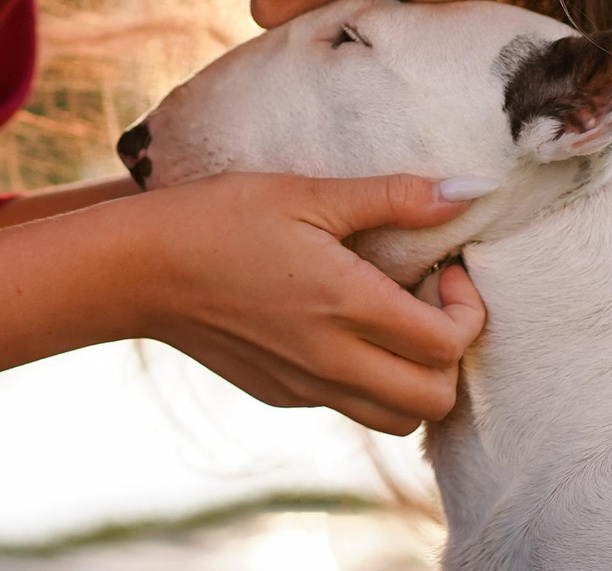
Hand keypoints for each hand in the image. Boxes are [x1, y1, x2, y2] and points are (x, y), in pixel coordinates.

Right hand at [123, 172, 487, 434]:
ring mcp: (304, 387)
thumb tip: (469, 191)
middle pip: (435, 401)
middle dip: (451, 354)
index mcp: (347, 308)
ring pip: (396, 419)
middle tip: (428, 298)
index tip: (446, 267)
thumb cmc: (224, 217)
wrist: (141, 268)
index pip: (448, 345)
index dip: (467, 309)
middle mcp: (331, 361)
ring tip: (394, 319)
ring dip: (415, 378)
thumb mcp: (310, 194)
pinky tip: (343, 326)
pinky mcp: (280, 394)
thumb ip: (394, 198)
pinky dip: (369, 380)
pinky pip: (348, 406)